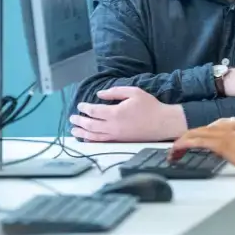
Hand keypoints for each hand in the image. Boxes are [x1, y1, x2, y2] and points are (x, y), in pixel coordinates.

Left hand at [69, 86, 186, 141]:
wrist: (162, 123)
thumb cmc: (149, 106)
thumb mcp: (134, 92)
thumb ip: (115, 92)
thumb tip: (100, 94)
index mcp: (115, 113)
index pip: (94, 111)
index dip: (85, 108)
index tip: (80, 105)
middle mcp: (112, 126)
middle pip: (90, 125)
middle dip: (79, 121)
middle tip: (72, 118)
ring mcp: (115, 136)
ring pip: (93, 136)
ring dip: (82, 132)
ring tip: (73, 130)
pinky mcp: (119, 141)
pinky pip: (101, 142)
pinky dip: (91, 141)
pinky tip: (86, 139)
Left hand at [168, 123, 234, 175]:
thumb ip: (228, 149)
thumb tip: (218, 151)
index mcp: (230, 131)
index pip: (206, 131)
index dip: (194, 137)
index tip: (184, 147)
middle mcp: (226, 129)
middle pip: (199, 131)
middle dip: (184, 140)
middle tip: (174, 151)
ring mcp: (224, 135)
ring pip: (196, 134)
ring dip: (182, 142)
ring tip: (173, 152)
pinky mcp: (222, 143)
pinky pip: (199, 141)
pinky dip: (186, 144)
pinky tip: (178, 148)